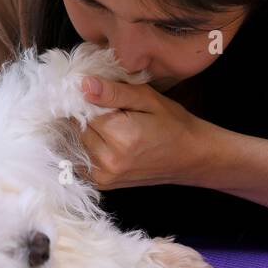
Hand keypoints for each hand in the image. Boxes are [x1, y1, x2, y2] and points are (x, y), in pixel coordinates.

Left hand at [77, 75, 214, 188]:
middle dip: (89, 117)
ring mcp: (104, 176)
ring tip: (115, 128)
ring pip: (77, 142)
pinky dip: (88, 147)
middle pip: (78, 127)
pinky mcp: (101, 183)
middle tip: (115, 114)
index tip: (107, 98)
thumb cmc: (173, 124)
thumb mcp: (148, 99)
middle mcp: (109, 161)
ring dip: (88, 132)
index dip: (92, 99)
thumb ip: (114, 92)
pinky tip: (107, 141)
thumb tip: (83, 84)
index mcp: (122, 137)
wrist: (190, 157)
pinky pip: (80, 157)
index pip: (84, 110)